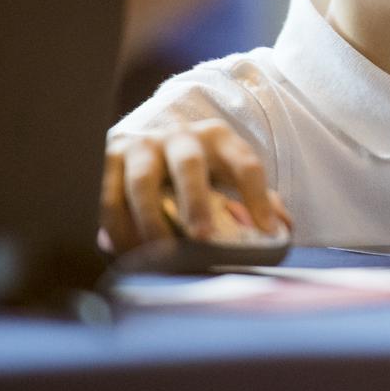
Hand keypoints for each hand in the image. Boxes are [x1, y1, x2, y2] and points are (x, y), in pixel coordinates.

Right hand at [100, 118, 287, 253]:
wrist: (146, 139)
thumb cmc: (197, 166)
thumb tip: (282, 228)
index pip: (245, 164)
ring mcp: (141, 146)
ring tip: (160, 254)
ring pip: (143, 182)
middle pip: (190, 164)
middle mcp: (180, 136)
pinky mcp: (108, 159)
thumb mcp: (226, 172)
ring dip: (150, 220)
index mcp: (218, 137)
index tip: (268, 231)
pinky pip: (107, 196)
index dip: (258, 198)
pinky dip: (116, 227)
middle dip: (196, 201)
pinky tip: (128, 253)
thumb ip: (254, 197)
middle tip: (203, 237)